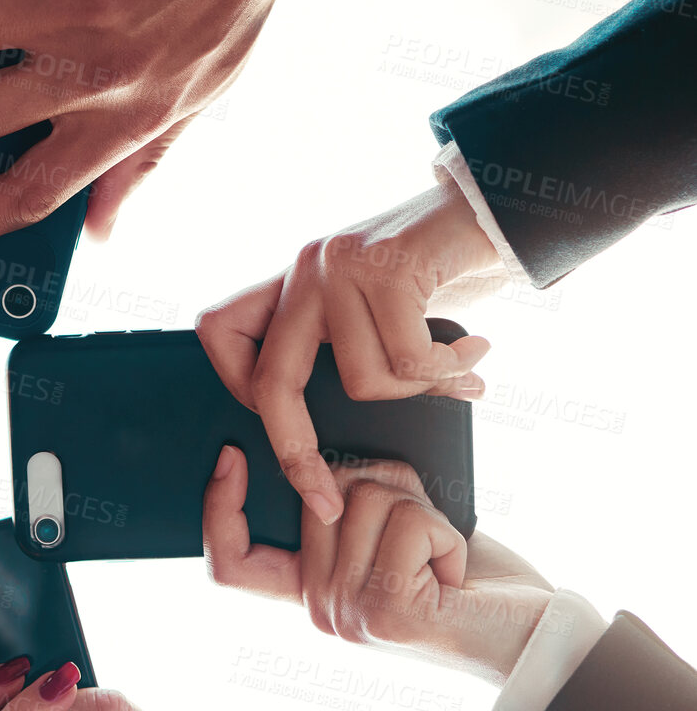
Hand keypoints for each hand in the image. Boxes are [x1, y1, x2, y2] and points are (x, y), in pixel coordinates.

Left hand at [197, 178, 497, 520]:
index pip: (217, 331)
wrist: (493, 210)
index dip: (235, 384)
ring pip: (360, 380)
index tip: (278, 425)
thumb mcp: (368, 307)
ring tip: (458, 370)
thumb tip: (306, 433)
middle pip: (273, 381)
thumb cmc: (435, 270)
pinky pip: (408, 361)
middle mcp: (305, 270)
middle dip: (298, 452)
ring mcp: (342, 266)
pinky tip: (476, 352)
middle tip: (327, 500)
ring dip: (418, 390)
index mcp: (291, 282)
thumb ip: (338, 345)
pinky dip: (448, 371)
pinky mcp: (388, 267)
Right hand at [203, 448, 554, 683]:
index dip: (218, 507)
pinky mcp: (385, 613)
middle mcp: (318, 611)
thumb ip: (349, 508)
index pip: (231, 562)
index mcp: (311, 592)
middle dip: (387, 485)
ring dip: (425, 512)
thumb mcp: (395, 537)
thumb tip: (329, 462)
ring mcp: (346, 616)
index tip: (232, 455)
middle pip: (324, 492)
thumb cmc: (472, 582)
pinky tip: (456, 575)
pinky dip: (447, 534)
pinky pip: (408, 522)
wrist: (533, 642)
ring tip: (443, 558)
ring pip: (369, 498)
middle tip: (424, 534)